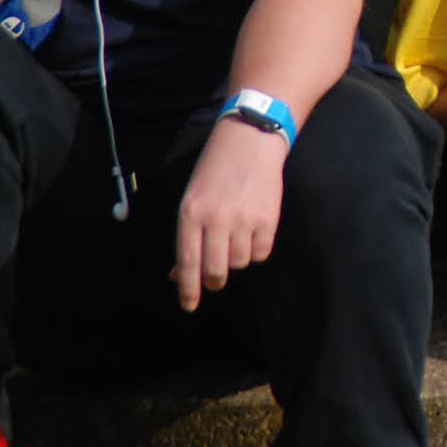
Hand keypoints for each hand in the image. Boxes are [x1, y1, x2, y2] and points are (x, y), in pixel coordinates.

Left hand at [173, 115, 285, 311]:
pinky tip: (253, 231)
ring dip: (237, 258)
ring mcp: (244, 219)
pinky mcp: (268, 218)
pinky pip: (261, 252)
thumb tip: (178, 275)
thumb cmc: (215, 170)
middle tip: (215, 278)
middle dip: (214, 280)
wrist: (250, 140)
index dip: (188, 289)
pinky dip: (256, 249)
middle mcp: (216, 219)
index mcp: (191, 213)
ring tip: (236, 236)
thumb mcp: (192, 199)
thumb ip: (187, 236)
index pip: (187, 262)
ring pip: (240, 263)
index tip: (189, 306)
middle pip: (216, 271)